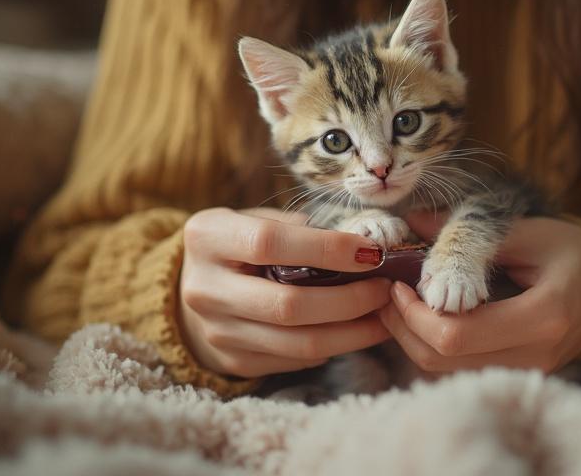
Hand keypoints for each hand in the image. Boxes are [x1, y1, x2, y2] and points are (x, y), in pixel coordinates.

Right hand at [179, 207, 392, 377]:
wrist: (194, 287)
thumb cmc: (239, 245)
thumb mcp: (254, 219)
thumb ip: (297, 226)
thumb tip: (360, 244)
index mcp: (208, 237)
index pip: (271, 243)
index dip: (326, 249)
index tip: (371, 252)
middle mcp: (205, 288)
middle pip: (288, 305)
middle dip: (349, 300)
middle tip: (386, 290)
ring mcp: (217, 331)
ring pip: (298, 344)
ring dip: (352, 333)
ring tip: (384, 316)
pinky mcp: (233, 361)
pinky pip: (294, 360)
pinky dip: (332, 347)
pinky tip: (354, 331)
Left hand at [378, 213, 580, 374]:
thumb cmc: (577, 256)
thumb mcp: (533, 233)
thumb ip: (474, 233)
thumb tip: (414, 221)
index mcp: (542, 318)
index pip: (457, 335)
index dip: (415, 313)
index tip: (399, 282)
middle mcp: (533, 356)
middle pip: (444, 361)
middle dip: (406, 328)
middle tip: (390, 292)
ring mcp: (526, 372)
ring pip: (446, 372)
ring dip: (414, 339)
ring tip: (402, 302)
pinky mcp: (517, 374)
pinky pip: (461, 370)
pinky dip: (435, 347)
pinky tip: (428, 317)